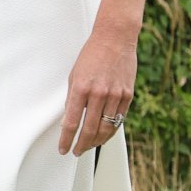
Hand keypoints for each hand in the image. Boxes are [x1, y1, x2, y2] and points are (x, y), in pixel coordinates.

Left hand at [58, 24, 135, 156]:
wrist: (115, 39)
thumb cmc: (91, 55)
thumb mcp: (74, 76)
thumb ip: (73, 99)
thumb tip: (69, 119)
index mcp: (81, 88)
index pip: (71, 122)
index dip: (66, 139)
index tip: (63, 149)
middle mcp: (98, 94)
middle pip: (89, 130)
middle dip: (81, 145)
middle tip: (76, 151)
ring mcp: (115, 95)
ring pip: (106, 128)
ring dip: (96, 142)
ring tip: (89, 146)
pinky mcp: (127, 95)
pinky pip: (118, 119)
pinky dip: (110, 130)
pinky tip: (103, 135)